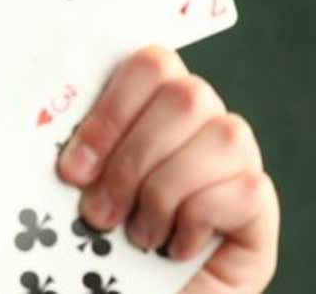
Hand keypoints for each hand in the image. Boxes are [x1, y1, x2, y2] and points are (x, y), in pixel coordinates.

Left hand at [56, 45, 278, 293]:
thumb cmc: (100, 251)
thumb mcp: (77, 190)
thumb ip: (77, 151)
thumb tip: (53, 126)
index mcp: (155, 110)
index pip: (152, 64)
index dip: (112, 109)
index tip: (74, 168)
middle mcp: (204, 127)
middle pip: (187, 95)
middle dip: (132, 159)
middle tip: (98, 213)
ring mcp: (239, 165)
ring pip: (223, 138)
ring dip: (164, 193)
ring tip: (137, 235)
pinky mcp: (262, 210)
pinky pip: (245, 189)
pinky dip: (198, 221)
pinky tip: (175, 247)